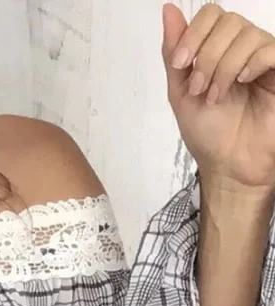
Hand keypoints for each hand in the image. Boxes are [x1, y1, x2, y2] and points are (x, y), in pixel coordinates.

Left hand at [162, 2, 274, 196]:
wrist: (228, 164)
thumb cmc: (208, 131)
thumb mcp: (181, 91)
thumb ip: (175, 52)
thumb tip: (168, 9)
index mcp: (219, 49)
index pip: (211, 14)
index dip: (193, 34)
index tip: (181, 64)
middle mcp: (243, 47)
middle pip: (227, 21)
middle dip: (206, 57)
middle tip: (200, 89)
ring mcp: (264, 57)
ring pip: (246, 35)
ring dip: (223, 68)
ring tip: (217, 96)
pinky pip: (269, 50)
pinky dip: (249, 65)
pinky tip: (243, 83)